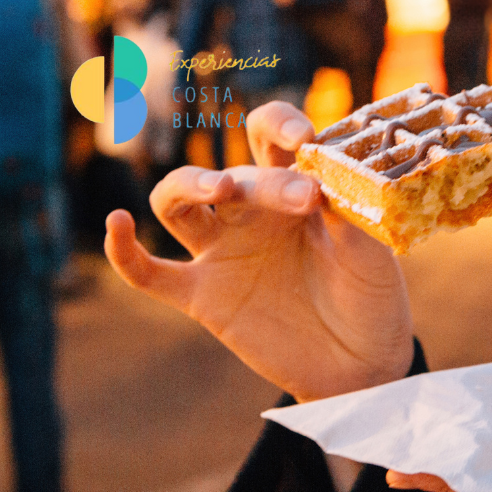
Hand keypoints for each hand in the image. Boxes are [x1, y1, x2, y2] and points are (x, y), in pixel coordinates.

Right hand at [104, 102, 414, 402]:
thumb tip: (325, 176)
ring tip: (218, 190)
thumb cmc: (371, 297)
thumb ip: (350, 215)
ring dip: (188, 186)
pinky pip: (149, 272)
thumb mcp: (373, 253)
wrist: (362, 367)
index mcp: (291, 187)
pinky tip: (117, 224)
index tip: (304, 139)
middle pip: (231, 175)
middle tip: (300, 198)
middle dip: (262, 182)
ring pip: (176, 201)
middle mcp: (249, 211)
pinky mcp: (202, 296)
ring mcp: (222, 252)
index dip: (279, 125)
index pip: (269, 135)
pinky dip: (124, 251)